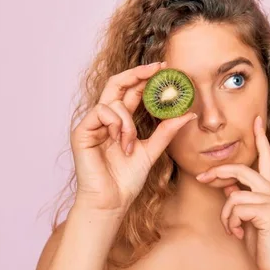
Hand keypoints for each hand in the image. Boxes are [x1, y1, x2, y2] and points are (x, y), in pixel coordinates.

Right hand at [70, 62, 196, 212]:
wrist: (112, 201)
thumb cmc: (127, 180)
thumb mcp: (152, 151)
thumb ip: (166, 131)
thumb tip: (188, 114)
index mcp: (120, 121)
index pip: (132, 90)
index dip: (146, 77)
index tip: (166, 68)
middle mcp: (105, 119)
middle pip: (117, 83)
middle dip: (138, 73)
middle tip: (159, 68)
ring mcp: (92, 124)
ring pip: (113, 101)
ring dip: (128, 120)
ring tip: (131, 142)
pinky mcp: (82, 132)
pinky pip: (101, 111)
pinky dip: (115, 123)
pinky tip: (120, 140)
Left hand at [195, 116, 269, 269]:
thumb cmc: (262, 245)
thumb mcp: (247, 219)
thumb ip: (242, 199)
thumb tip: (229, 186)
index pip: (265, 159)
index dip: (261, 139)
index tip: (257, 120)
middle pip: (241, 169)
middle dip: (218, 172)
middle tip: (201, 177)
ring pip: (234, 194)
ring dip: (226, 215)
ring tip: (232, 229)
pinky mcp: (269, 211)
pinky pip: (235, 207)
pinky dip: (231, 222)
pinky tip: (239, 234)